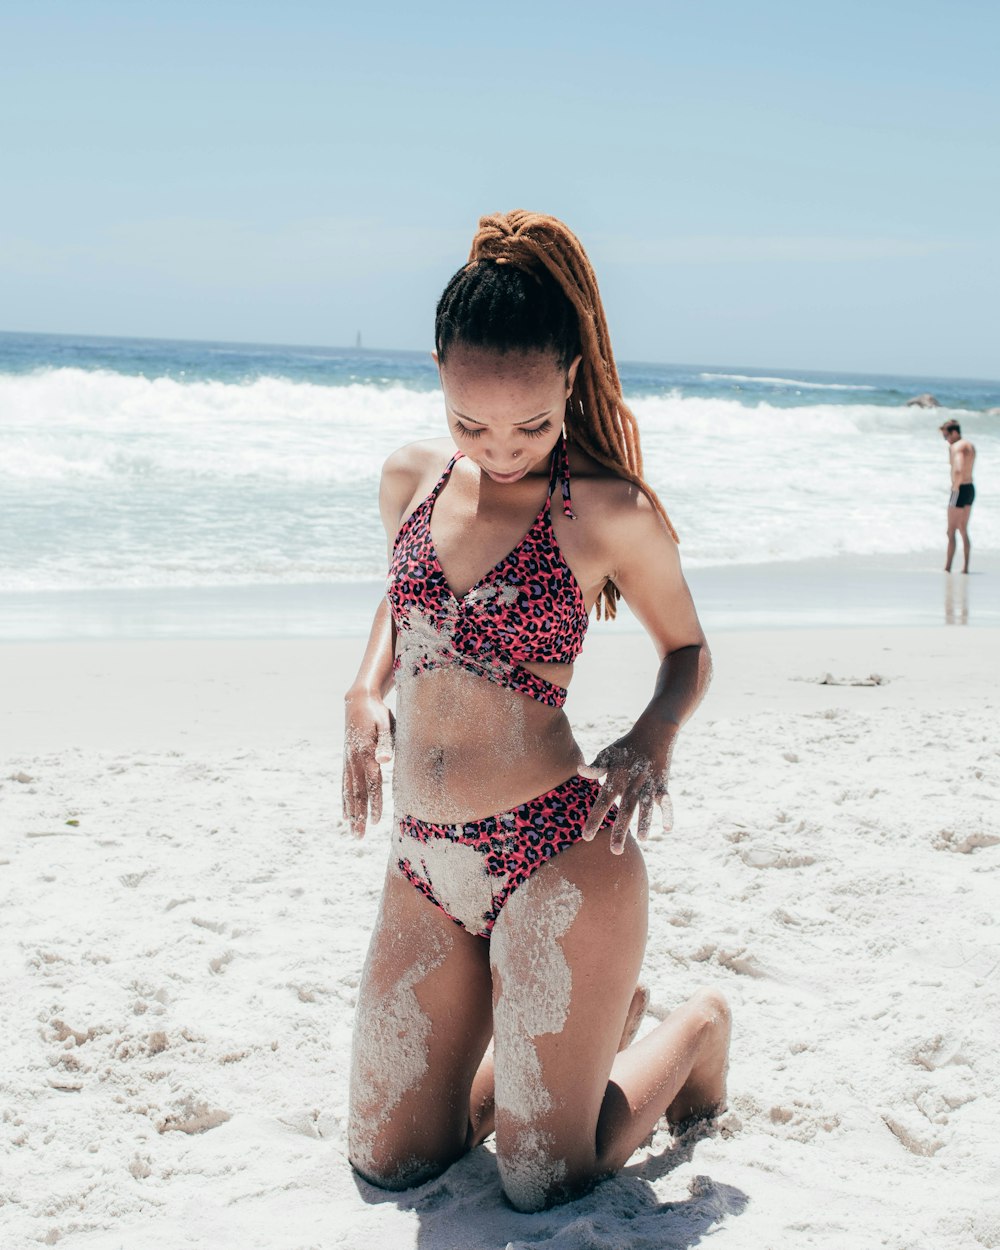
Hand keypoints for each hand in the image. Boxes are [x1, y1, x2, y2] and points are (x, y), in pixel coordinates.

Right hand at [342, 691, 394, 837]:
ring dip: (351, 813)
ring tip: (352, 832)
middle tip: (358, 837)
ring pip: (349, 792)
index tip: (375, 821)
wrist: (358, 701)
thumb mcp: (385, 724)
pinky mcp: (346, 761)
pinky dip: (345, 801)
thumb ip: (385, 743)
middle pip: (357, 794)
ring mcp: (348, 762)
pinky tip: (345, 815)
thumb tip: (385, 761)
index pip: (372, 784)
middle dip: (359, 816)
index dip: (374, 803)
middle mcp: (354, 761)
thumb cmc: (377, 713)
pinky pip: (344, 785)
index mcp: (366, 754)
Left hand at [578, 720, 675, 853]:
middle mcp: (632, 783)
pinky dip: (668, 814)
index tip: (586, 837)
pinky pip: (666, 801)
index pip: (602, 802)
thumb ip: (595, 767)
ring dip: (644, 823)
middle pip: (625, 810)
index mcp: (615, 778)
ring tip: (641, 840)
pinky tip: (667, 829)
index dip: (594, 819)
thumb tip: (579, 770)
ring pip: (646, 807)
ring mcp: (649, 784)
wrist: (653, 732)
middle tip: (615, 851)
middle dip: (620, 830)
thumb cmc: (625, 746)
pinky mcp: (663, 784)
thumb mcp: (607, 753)